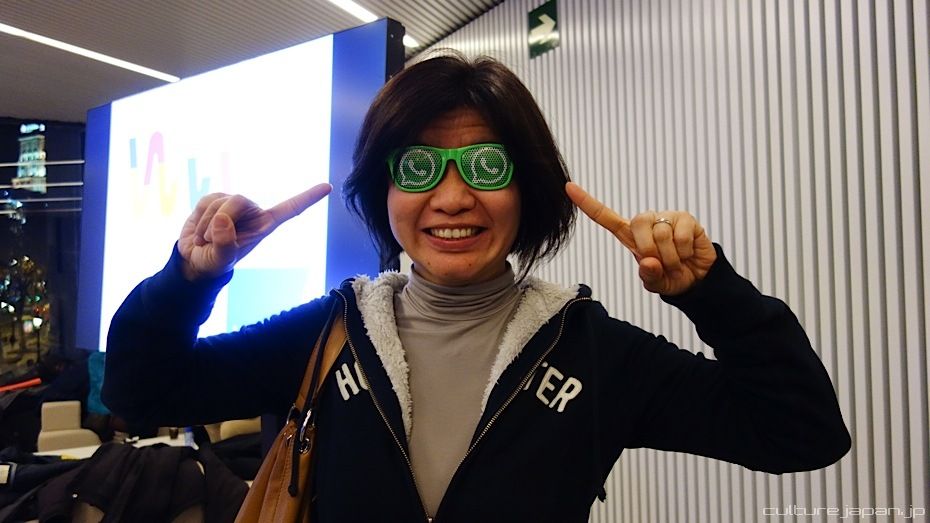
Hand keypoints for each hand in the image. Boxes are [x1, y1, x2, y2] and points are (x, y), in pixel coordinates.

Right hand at [178, 184, 331, 280]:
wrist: (193, 260)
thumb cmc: (213, 262)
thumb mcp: (219, 260)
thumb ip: (224, 244)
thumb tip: (225, 221)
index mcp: (264, 226)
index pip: (290, 210)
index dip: (308, 198)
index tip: (328, 187)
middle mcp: (253, 213)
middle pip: (239, 200)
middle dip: (221, 218)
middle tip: (211, 240)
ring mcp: (234, 205)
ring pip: (220, 201)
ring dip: (207, 224)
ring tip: (206, 240)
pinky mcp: (216, 200)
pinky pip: (206, 200)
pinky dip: (199, 218)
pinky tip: (200, 231)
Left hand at [565, 182, 716, 295]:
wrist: (698, 279)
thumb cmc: (670, 277)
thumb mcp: (655, 283)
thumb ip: (648, 276)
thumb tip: (648, 262)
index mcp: (630, 235)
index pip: (605, 217)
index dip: (587, 203)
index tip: (569, 187)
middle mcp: (646, 222)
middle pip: (637, 223)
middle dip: (649, 249)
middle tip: (660, 263)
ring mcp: (666, 217)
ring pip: (661, 234)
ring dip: (671, 257)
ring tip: (676, 261)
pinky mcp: (685, 218)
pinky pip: (681, 235)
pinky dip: (684, 252)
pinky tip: (687, 254)